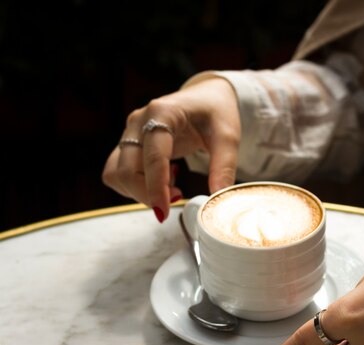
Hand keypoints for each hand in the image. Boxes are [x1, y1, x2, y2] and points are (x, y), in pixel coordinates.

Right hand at [102, 77, 239, 221]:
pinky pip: (118, 173)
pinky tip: (164, 180)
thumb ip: (224, 166)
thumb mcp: (228, 136)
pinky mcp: (129, 144)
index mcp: (162, 113)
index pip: (152, 157)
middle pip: (126, 169)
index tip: (164, 211)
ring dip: (139, 191)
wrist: (206, 96)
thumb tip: (217, 197)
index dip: (156, 188)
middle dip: (147, 194)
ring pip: (116, 173)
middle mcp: (138, 121)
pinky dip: (136, 185)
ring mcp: (130, 132)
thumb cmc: (216, 112)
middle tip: (178, 198)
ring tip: (173, 187)